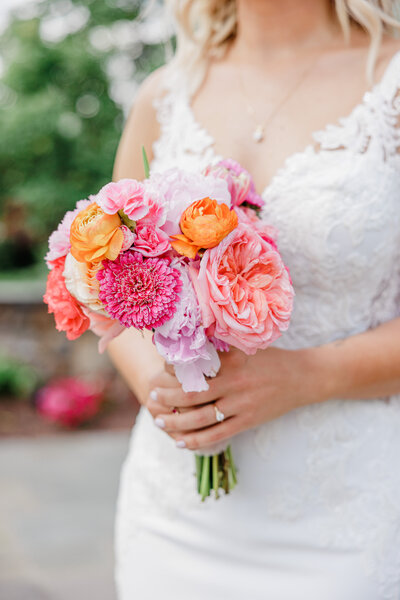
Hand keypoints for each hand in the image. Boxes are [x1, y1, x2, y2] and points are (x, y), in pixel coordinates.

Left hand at [146, 346, 331, 451]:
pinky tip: (181, 442)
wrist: (303, 378)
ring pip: (201, 418)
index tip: (159, 368)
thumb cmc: (271, 359)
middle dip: (168, 397)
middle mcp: (235, 382)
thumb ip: (222, 346)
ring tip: (159, 421)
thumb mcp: (247, 345)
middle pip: (192, 394)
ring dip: (176, 422)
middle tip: (152, 396)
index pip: (196, 366)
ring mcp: (242, 404)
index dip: (173, 369)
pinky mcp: (248, 421)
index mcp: (232, 360)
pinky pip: (217, 434)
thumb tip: (192, 340)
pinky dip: (197, 440)